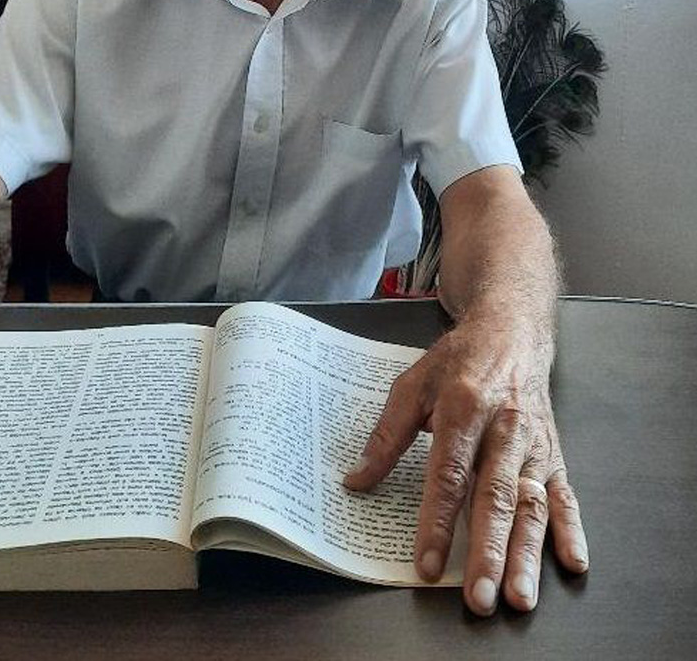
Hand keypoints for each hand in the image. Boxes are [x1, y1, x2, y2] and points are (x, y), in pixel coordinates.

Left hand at [344, 315, 587, 614]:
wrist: (510, 331)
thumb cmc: (458, 360)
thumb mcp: (412, 384)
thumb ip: (386, 435)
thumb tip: (356, 480)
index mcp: (464, 408)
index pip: (449, 474)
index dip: (437, 521)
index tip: (426, 564)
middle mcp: (504, 429)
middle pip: (495, 497)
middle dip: (489, 552)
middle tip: (480, 598)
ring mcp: (533, 444)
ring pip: (532, 504)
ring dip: (528, 554)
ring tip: (520, 597)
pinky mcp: (554, 454)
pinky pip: (565, 495)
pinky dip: (572, 530)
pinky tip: (573, 563)